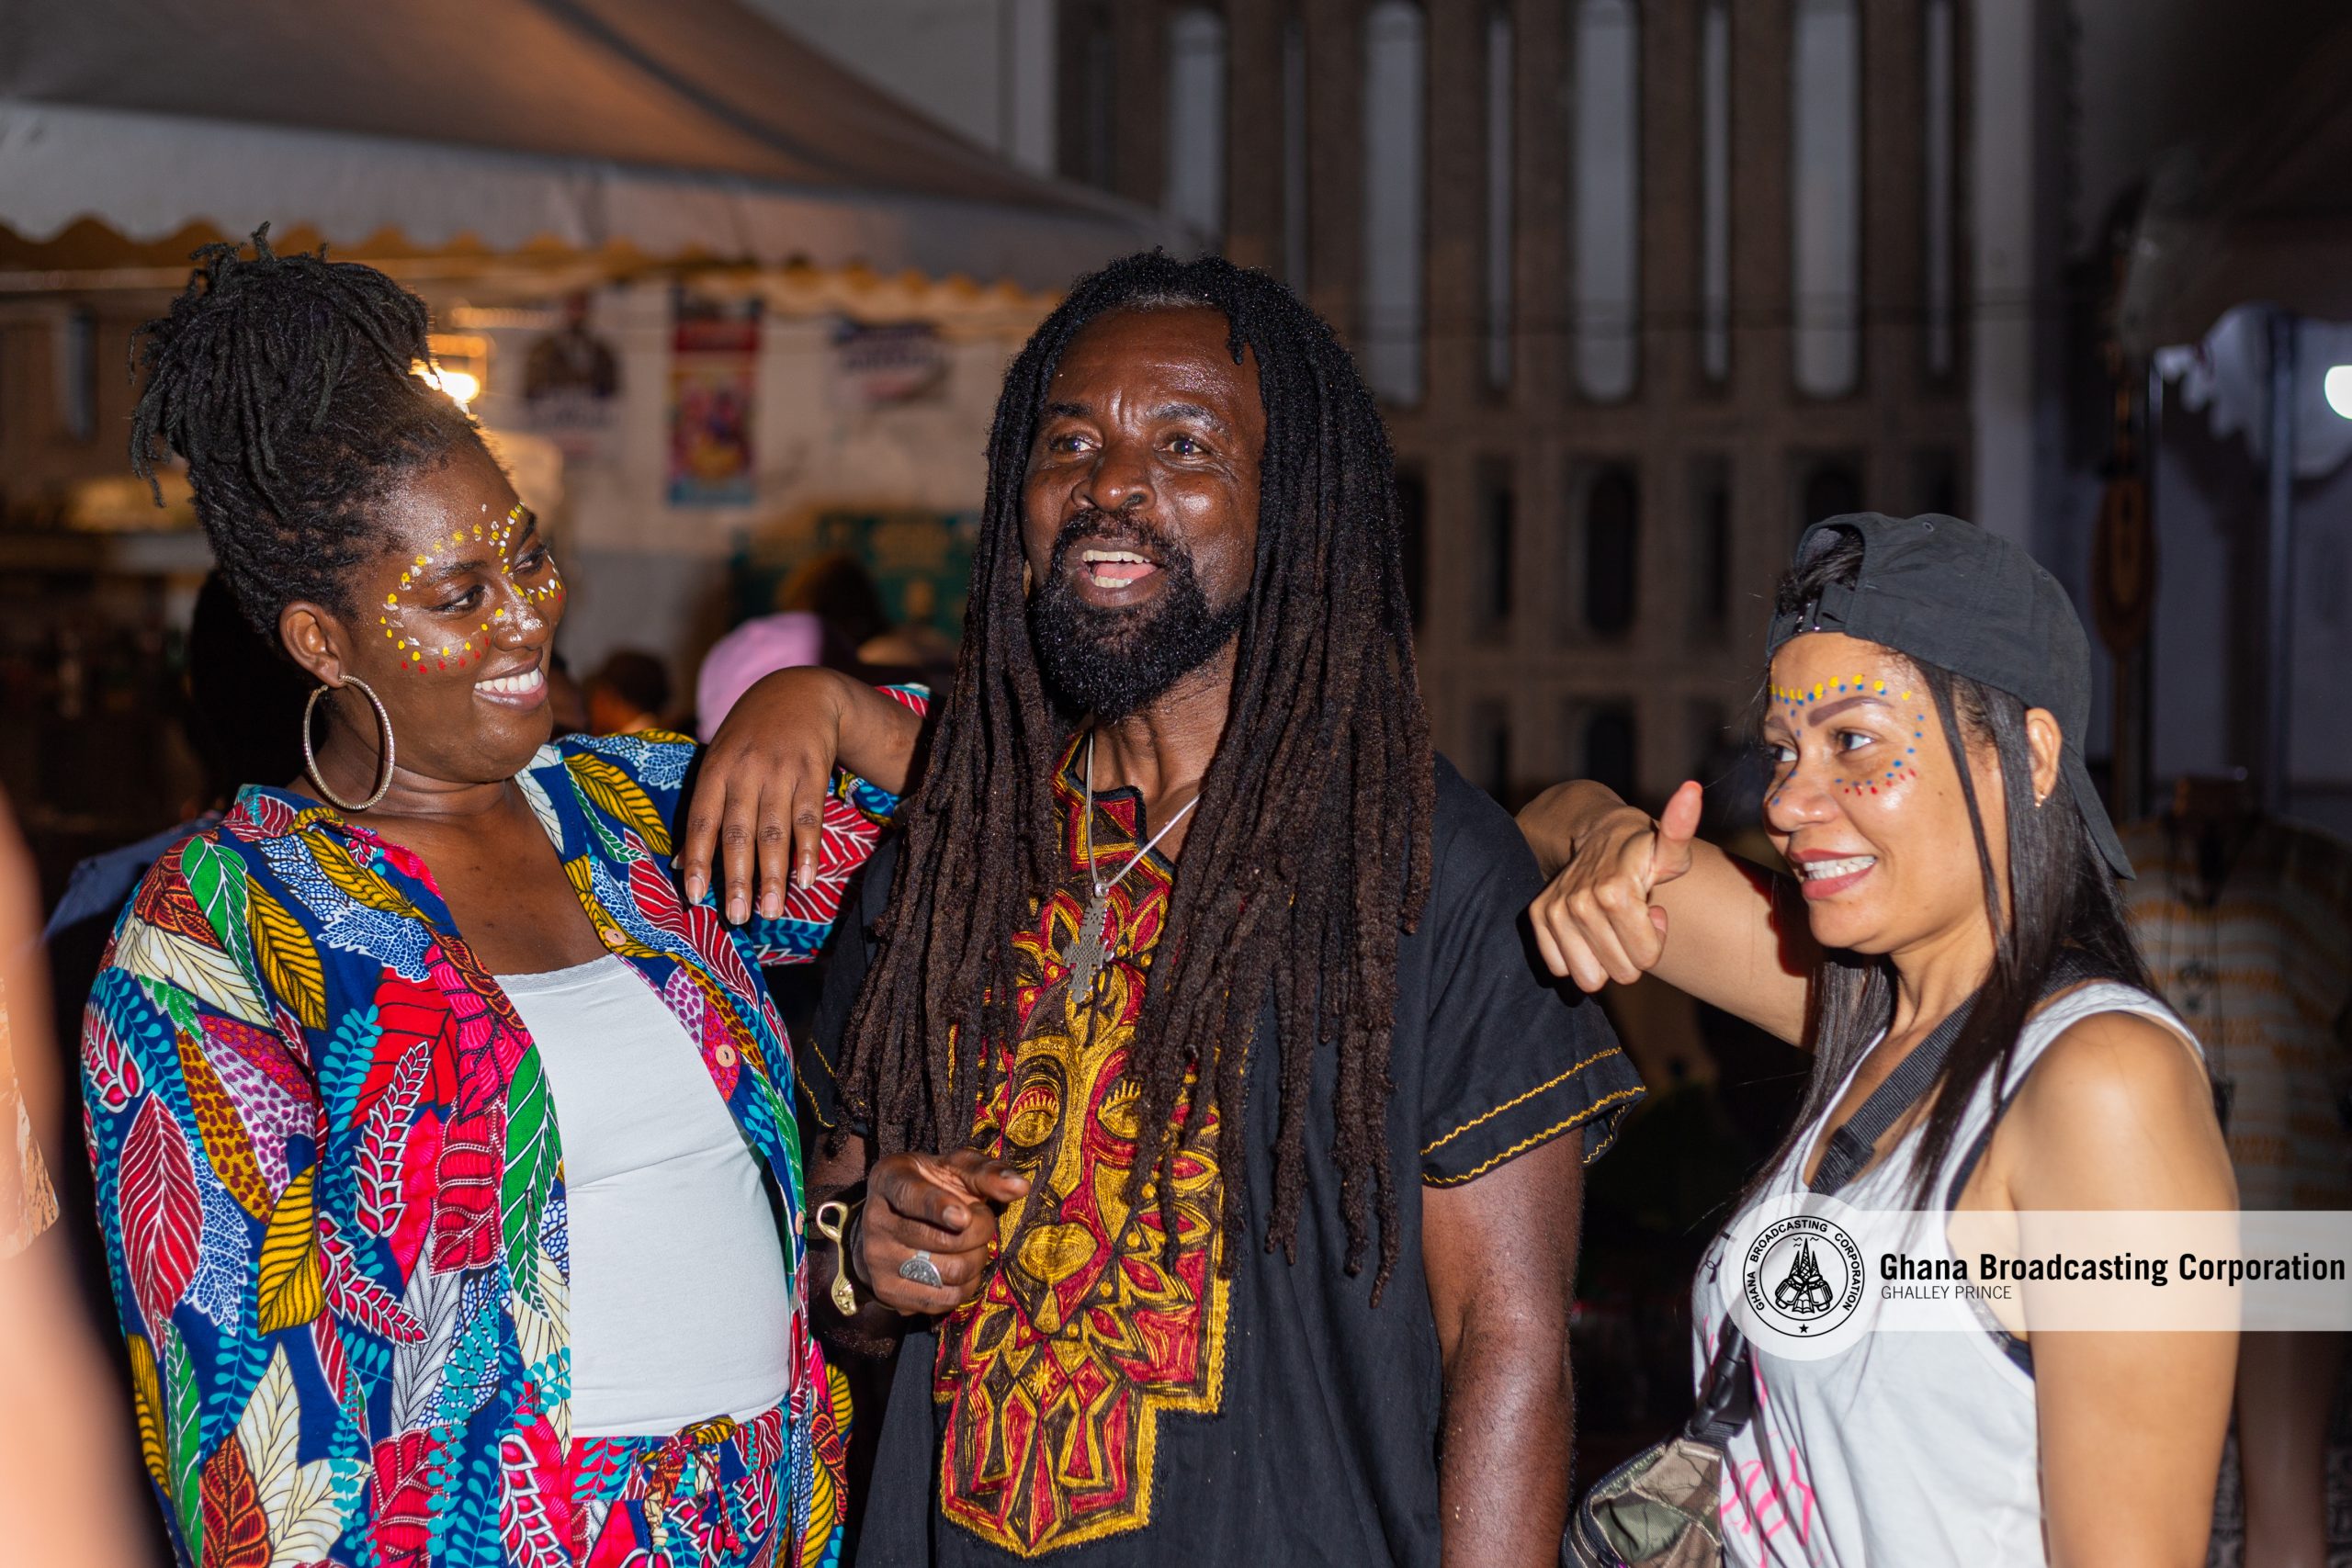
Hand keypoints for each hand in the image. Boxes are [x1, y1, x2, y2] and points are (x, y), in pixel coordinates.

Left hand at [681, 668, 852, 922]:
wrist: (800, 691)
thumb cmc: (750, 736)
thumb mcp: (719, 759)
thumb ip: (704, 807)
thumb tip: (677, 862)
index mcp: (715, 769)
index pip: (701, 821)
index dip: (697, 859)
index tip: (693, 897)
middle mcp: (745, 771)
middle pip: (739, 833)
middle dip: (737, 879)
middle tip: (736, 918)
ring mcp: (781, 772)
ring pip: (775, 833)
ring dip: (773, 877)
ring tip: (772, 913)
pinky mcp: (813, 773)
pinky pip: (809, 819)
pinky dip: (807, 853)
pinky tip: (805, 882)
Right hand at [854, 1150, 1029, 1314]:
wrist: (892, 1221)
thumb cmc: (932, 1187)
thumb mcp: (954, 1169)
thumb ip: (986, 1172)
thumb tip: (1020, 1187)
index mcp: (889, 1180)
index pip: (911, 1196)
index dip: (938, 1208)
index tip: (964, 1217)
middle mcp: (875, 1220)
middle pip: (941, 1240)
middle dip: (980, 1231)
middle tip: (981, 1221)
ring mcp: (877, 1260)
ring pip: (948, 1273)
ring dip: (977, 1259)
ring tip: (972, 1244)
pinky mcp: (888, 1292)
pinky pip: (944, 1299)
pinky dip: (966, 1286)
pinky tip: (962, 1267)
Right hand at [1527, 779, 1701, 991]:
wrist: (1596, 835)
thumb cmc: (1643, 851)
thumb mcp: (1670, 850)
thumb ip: (1682, 830)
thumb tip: (1692, 789)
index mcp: (1616, 892)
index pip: (1646, 960)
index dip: (1654, 940)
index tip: (1651, 912)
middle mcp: (1580, 902)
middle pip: (1620, 974)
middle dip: (1631, 952)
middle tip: (1630, 920)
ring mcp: (1556, 910)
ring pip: (1589, 979)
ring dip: (1603, 958)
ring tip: (1609, 925)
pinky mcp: (1537, 916)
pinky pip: (1559, 969)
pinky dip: (1575, 956)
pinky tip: (1586, 930)